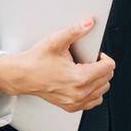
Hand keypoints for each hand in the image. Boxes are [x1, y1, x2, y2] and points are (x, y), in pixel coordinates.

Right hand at [0, 17, 115, 112]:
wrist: (21, 76)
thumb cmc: (36, 61)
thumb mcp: (56, 42)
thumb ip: (75, 31)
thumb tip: (88, 23)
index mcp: (79, 78)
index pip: (108, 67)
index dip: (104, 57)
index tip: (96, 54)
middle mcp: (79, 93)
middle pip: (107, 79)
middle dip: (102, 67)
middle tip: (89, 61)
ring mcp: (75, 102)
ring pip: (102, 91)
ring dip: (99, 80)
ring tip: (87, 71)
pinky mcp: (71, 107)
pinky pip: (93, 102)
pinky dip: (92, 92)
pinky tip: (83, 83)